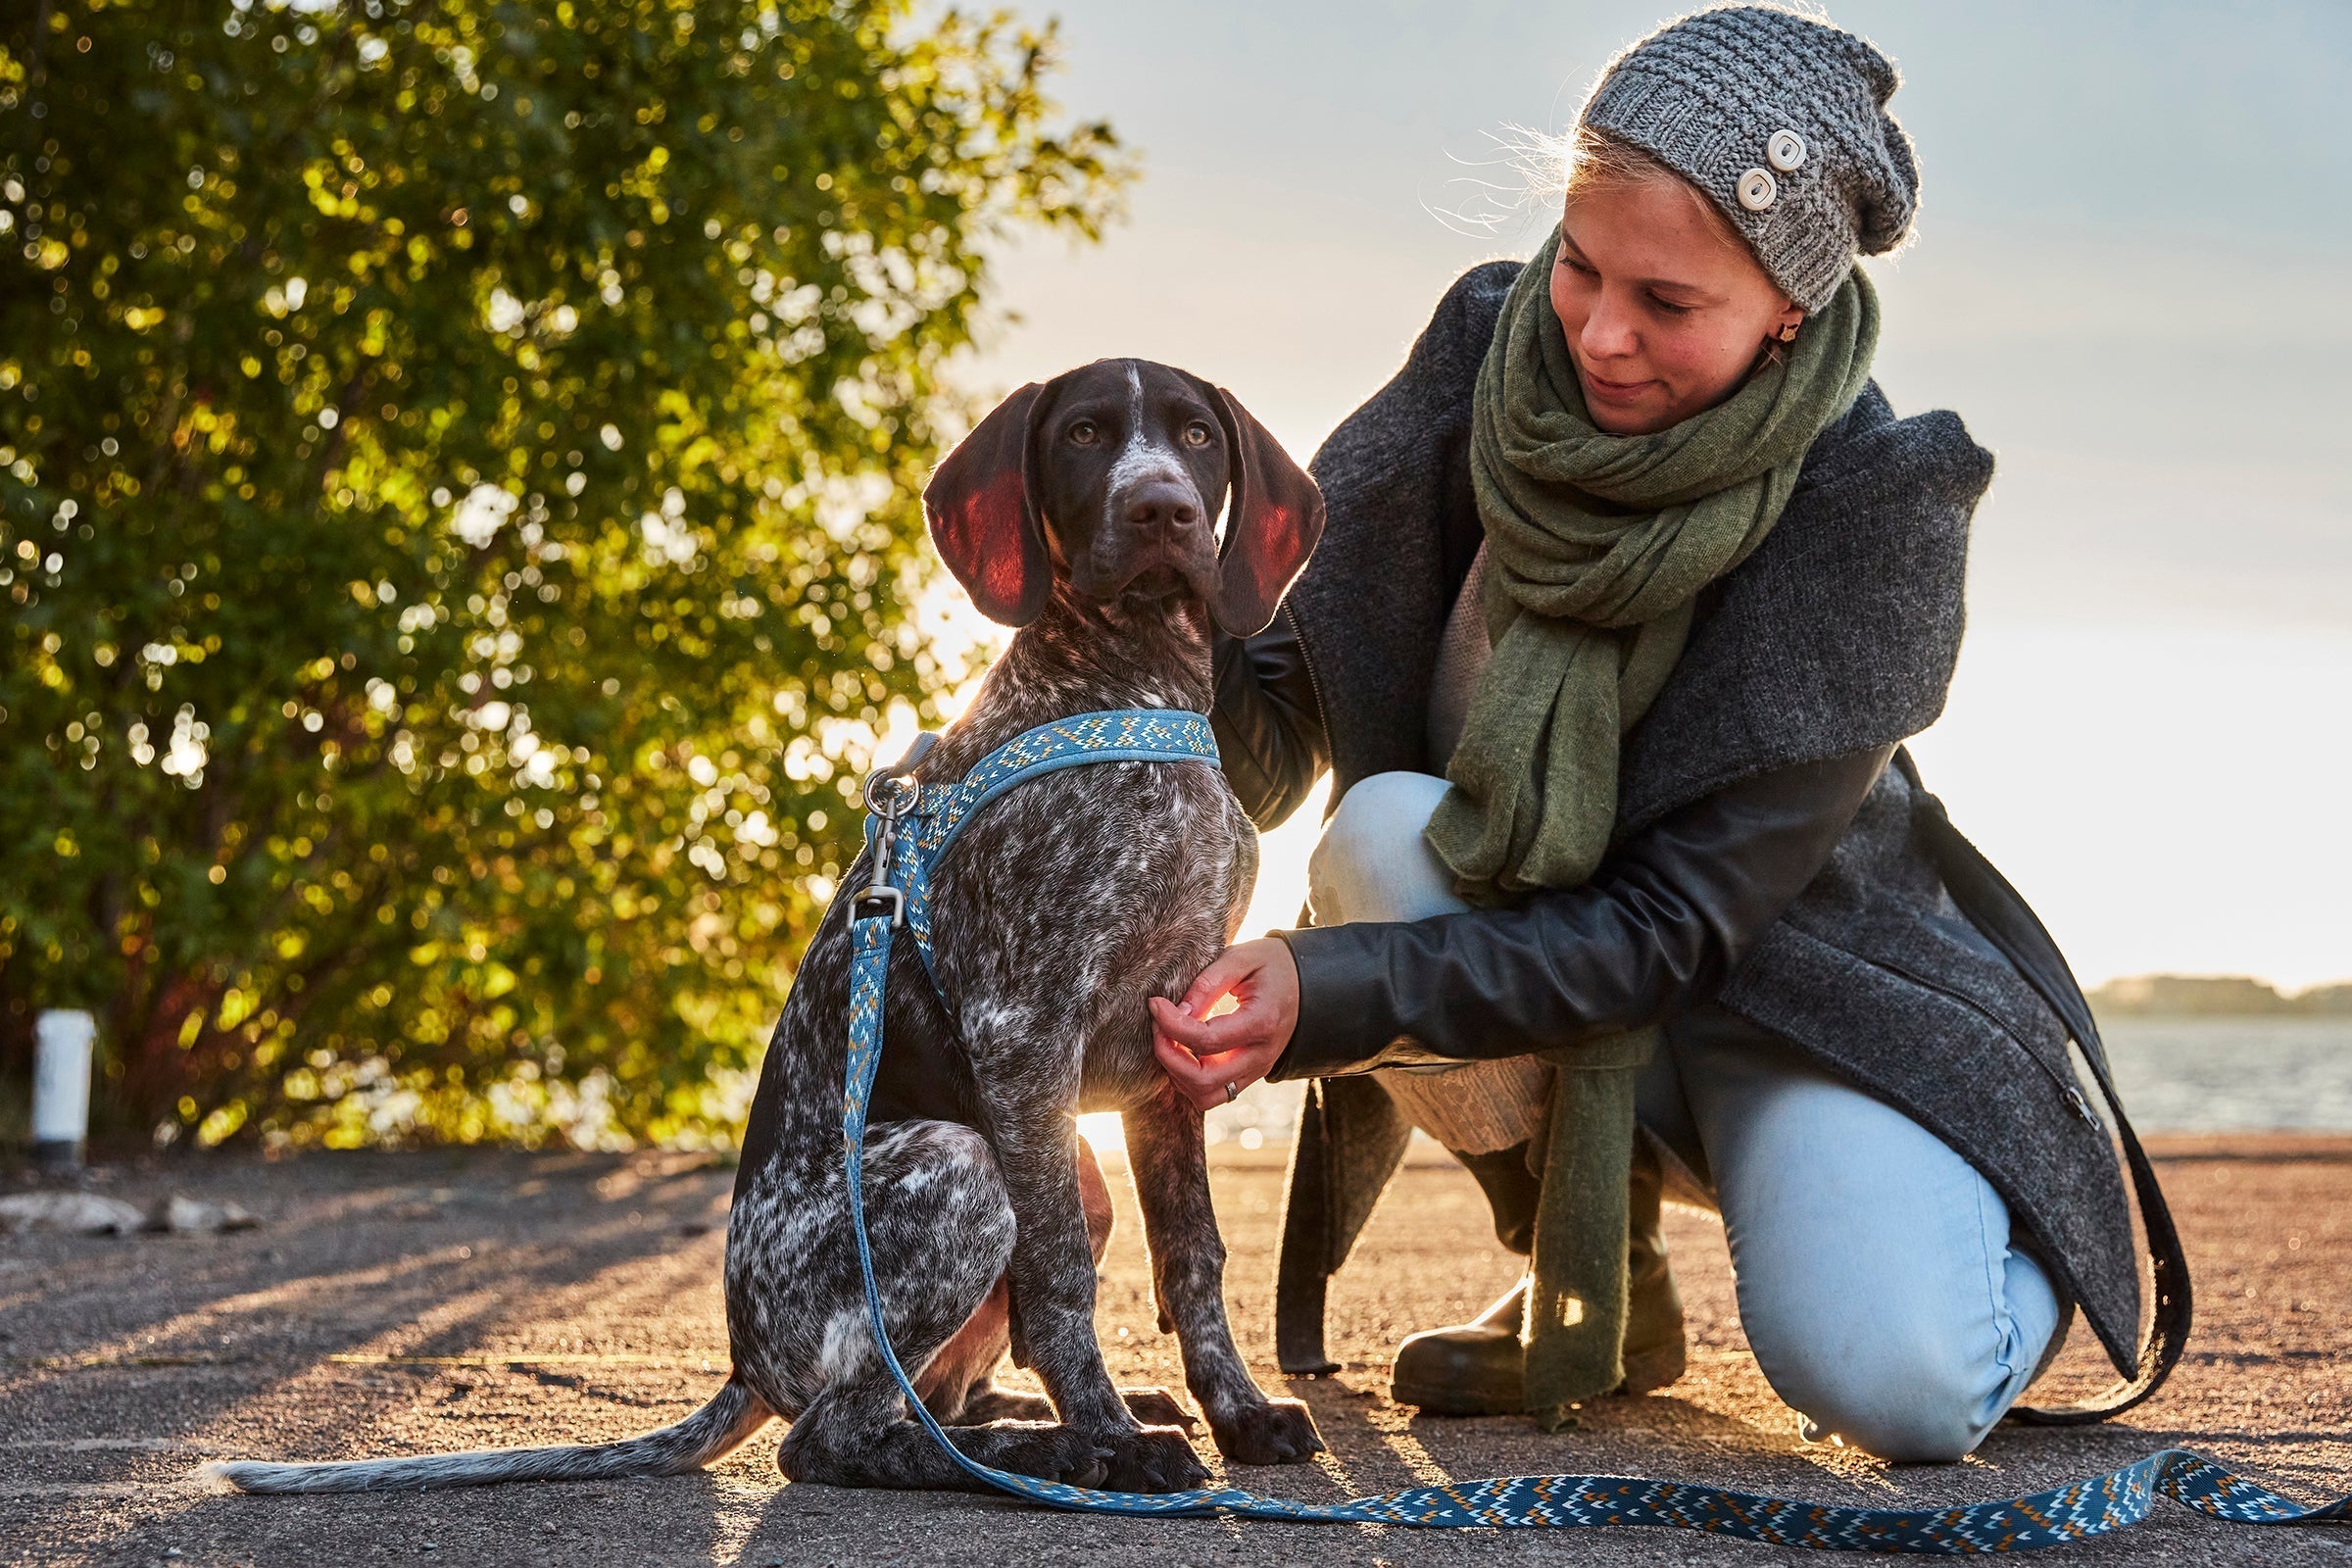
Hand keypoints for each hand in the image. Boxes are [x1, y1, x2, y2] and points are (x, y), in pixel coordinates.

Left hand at [1149, 937, 1299, 1111]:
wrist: (1305, 983)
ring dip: (1178, 1073)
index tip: (1155, 1003)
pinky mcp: (1249, 1076)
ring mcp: (1257, 1070)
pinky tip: (1183, 1051)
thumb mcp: (1241, 958)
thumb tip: (1175, 1012)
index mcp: (1262, 1022)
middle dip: (1169, 1057)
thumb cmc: (1270, 965)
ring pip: (1206, 1096)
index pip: (1206, 1040)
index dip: (1171, 1025)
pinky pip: (1213, 1094)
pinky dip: (1189, 1080)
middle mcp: (1261, 1055)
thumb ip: (1207, 984)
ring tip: (1169, 1040)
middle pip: (1203, 1079)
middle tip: (1158, 1027)